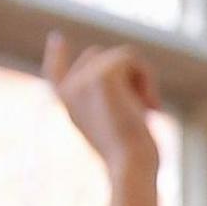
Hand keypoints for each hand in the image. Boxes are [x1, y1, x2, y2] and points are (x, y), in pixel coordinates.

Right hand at [43, 32, 161, 178]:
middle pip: (99, 55)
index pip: (55, 73)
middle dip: (128, 74)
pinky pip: (131, 57)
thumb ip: (112, 102)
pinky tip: (151, 106)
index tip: (57, 38)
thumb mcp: (119, 126)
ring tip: (149, 108)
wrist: (130, 167)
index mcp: (70, 105)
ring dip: (142, 79)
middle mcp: (70, 90)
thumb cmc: (132, 157)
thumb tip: (127, 77)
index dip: (56, 55)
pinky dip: (148, 78)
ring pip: (120, 56)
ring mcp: (83, 80)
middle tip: (148, 107)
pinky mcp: (102, 75)